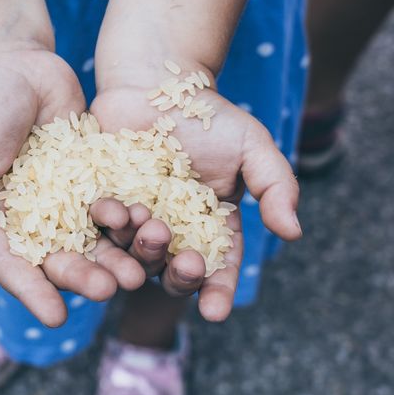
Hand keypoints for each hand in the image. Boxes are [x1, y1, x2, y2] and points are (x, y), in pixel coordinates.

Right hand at [0, 50, 147, 326]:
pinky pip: (110, 204)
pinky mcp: (90, 180)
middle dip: (81, 275)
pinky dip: (128, 220)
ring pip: (88, 237)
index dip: (31, 291)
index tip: (55, 318)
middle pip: (55, 256)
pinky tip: (151, 231)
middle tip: (109, 291)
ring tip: (137, 273)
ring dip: (112, 257)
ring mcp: (62, 201)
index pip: (8, 263)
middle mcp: (26, 218)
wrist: (16, 60)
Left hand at [90, 61, 301, 321]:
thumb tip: (293, 233)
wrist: (156, 83)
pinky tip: (109, 209)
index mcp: (208, 225)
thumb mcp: (252, 147)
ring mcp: (135, 217)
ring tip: (151, 229)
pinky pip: (101, 221)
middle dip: (179, 275)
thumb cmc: (208, 116)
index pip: (216, 266)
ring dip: (142, 249)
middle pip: (172, 268)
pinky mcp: (102, 200)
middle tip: (184, 265)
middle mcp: (171, 229)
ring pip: (134, 250)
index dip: (217, 290)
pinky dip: (106, 220)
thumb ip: (275, 187)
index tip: (216, 312)